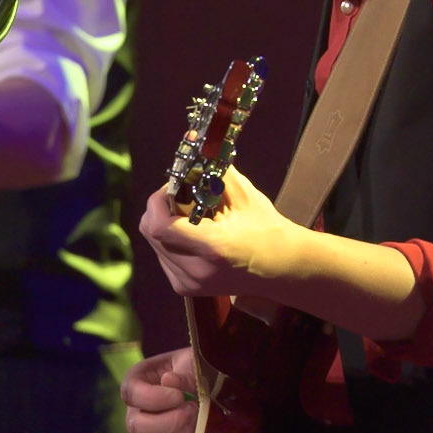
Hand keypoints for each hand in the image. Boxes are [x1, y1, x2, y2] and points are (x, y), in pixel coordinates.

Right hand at [120, 346, 197, 432]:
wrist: (212, 386)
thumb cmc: (197, 370)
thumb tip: (169, 381)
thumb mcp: (191, 364)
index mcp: (137, 383)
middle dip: (168, 422)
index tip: (179, 395)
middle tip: (192, 410)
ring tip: (198, 422)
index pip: (131, 394)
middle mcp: (137, 412)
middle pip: (136, 428)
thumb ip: (182, 372)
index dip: (153, 398)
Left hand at [138, 165, 296, 299]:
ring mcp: (189, 283)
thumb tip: (196, 145)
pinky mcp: (185, 288)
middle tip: (182, 197)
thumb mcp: (244, 195)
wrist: (281, 267)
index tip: (172, 188)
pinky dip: (169, 241)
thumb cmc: (266, 228)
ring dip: (164, 224)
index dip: (158, 201)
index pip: (159, 226)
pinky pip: (162, 256)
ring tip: (190, 217)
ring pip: (154, 244)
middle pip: (151, 233)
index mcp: (213, 246)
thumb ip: (215, 171)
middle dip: (160, 208)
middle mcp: (196, 269)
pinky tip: (192, 236)